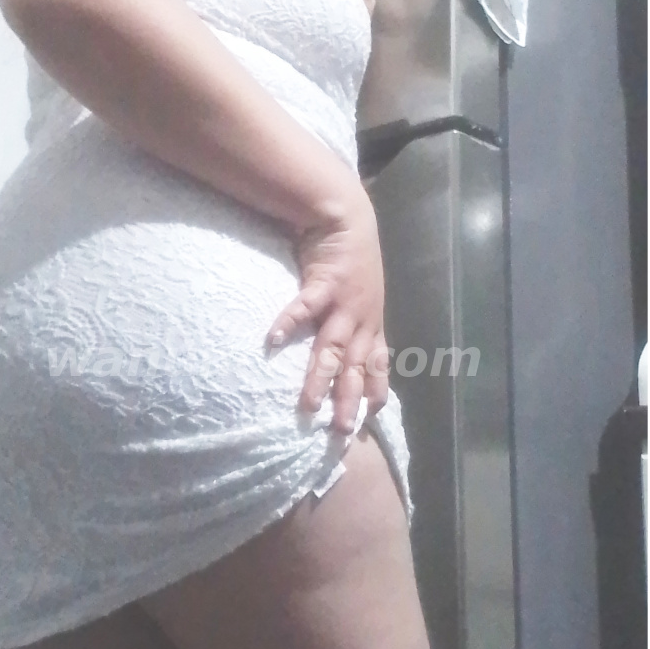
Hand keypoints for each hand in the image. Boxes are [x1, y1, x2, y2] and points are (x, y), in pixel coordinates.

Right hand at [266, 193, 390, 433]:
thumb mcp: (362, 295)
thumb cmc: (350, 258)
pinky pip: (305, 307)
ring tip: (308, 404)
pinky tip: (273, 341)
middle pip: (354, 367)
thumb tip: (346, 348)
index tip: (370, 417)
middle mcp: (361, 320)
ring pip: (332, 348)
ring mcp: (344, 304)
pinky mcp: (324, 284)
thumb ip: (355, 322)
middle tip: (339, 430)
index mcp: (371, 324)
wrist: (346, 218)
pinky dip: (289, 323)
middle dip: (347, 400)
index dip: (375, 391)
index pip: (376, 365)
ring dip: (320, 377)